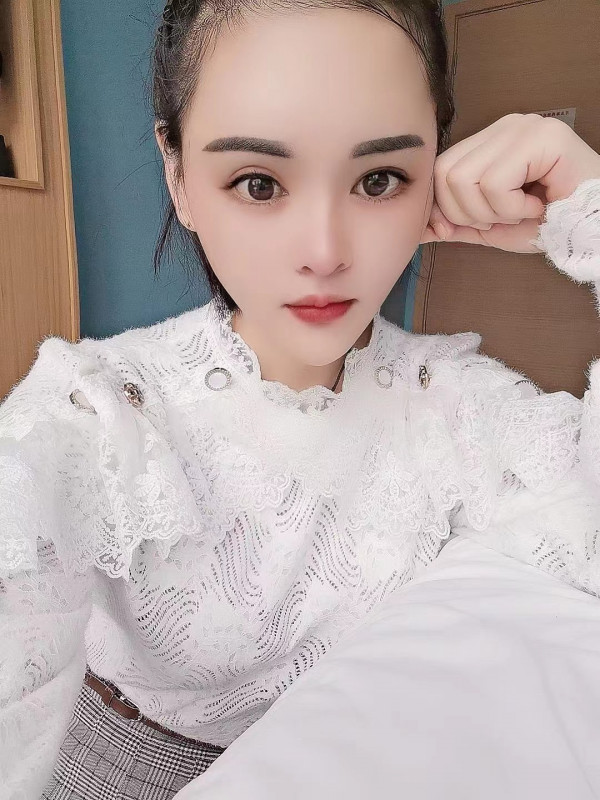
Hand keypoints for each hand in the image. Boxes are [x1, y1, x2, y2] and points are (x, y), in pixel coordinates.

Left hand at [420, 113, 599, 252]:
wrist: (590, 228)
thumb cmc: (547, 223)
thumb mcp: (490, 226)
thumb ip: (455, 223)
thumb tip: (419, 227)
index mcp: (489, 143)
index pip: (440, 168)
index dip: (444, 207)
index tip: (467, 227)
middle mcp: (504, 127)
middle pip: (446, 173)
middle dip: (468, 213)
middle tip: (503, 218)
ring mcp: (523, 128)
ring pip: (466, 178)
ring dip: (493, 211)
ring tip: (522, 210)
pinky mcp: (542, 137)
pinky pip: (496, 182)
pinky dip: (512, 207)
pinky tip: (537, 204)